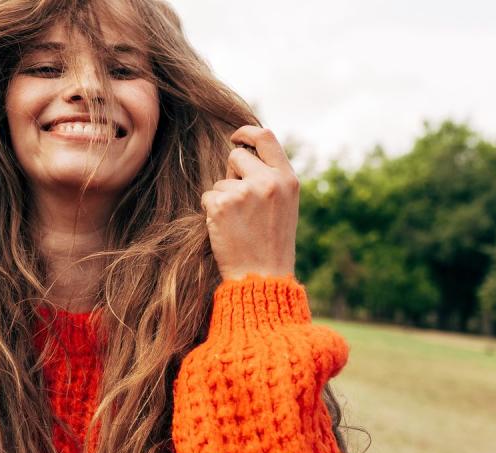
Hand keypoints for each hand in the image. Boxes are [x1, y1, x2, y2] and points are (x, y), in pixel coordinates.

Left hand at [201, 125, 299, 280]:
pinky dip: (211, 212)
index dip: (246, 132)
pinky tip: (227, 229)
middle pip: (236, 156)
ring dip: (223, 199)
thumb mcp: (284, 205)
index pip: (265, 137)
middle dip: (231, 174)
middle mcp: (268, 181)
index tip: (235, 138)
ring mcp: (245, 192)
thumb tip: (241, 151)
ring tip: (239, 224)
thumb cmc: (272, 244)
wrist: (262, 277)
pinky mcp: (222, 205)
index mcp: (287, 179)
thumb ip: (270, 178)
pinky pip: (208, 197)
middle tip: (241, 204)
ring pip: (220, 182)